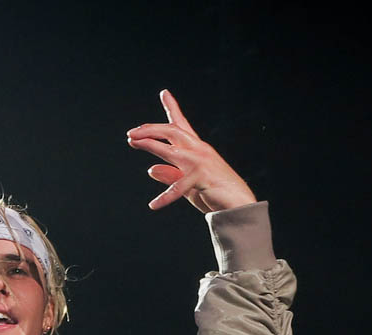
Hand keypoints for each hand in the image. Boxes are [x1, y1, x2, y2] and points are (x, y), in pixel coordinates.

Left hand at [127, 90, 255, 212]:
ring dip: (150, 144)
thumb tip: (150, 169)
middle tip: (131, 133)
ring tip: (133, 142)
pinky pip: (178, 186)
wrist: (239, 204)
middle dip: (150, 129)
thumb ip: (171, 175)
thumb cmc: (215, 193)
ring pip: (171, 149)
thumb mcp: (188, 184)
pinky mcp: (202, 177)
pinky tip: (153, 205)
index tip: (164, 93)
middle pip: (172, 131)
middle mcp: (199, 150)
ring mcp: (201, 162)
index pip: (182, 126)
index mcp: (197, 150)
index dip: (173, 108)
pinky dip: (165, 197)